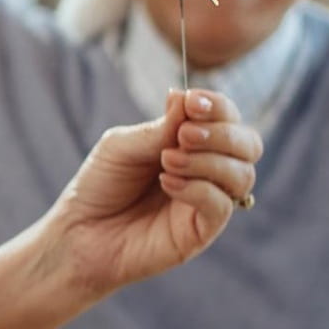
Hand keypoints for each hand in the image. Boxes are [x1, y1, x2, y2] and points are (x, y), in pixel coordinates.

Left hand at [51, 88, 261, 297]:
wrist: (79, 232)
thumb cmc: (99, 185)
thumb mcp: (122, 146)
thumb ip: (158, 128)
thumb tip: (183, 96)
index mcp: (193, 144)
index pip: (228, 118)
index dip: (218, 106)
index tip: (192, 102)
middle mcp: (208, 171)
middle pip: (249, 145)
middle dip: (223, 133)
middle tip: (184, 135)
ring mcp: (207, 202)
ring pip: (242, 175)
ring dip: (209, 160)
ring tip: (167, 160)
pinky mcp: (201, 232)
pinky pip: (221, 207)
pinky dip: (199, 189)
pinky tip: (167, 182)